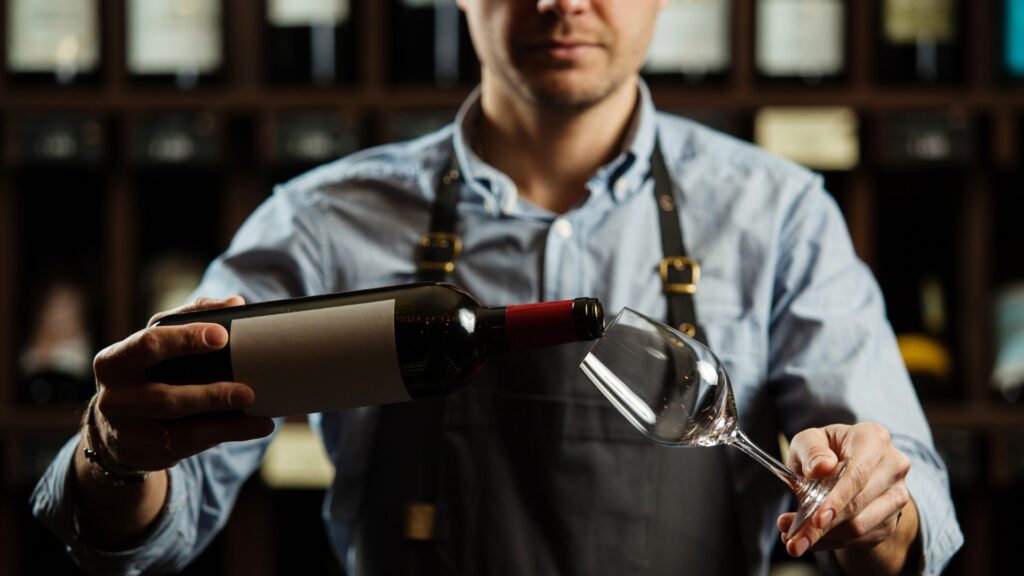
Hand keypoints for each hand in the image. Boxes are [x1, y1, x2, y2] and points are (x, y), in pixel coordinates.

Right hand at [89, 296, 275, 473]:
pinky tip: (254, 427)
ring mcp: (129, 432)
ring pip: (182, 431)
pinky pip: (191, 447)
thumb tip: (234, 303)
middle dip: (209, 396)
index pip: (150, 345)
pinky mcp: (148, 454)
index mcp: (115, 361)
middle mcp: (115, 398)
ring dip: (226, 424)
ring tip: (257, 412)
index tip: (222, 336)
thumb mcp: (157, 342)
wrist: (115, 430)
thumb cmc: (146, 372)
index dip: (186, 339)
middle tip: (247, 392)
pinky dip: (225, 435)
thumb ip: (191, 317)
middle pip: (165, 398)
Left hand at [777, 423, 918, 573]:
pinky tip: (812, 540)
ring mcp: (897, 496)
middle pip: (857, 504)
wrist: (845, 469)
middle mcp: (893, 466)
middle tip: (792, 540)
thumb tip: (821, 467)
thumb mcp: (809, 441)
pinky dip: (831, 542)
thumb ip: (810, 450)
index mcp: (873, 438)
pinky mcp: (892, 520)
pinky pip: (860, 539)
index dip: (838, 498)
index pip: (858, 473)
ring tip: (794, 540)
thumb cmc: (824, 451)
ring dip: (823, 537)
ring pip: (859, 526)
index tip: (817, 519)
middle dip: (821, 525)